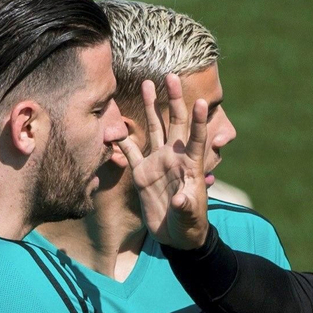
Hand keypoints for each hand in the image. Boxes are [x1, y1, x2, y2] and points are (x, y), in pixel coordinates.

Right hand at [116, 75, 212, 249]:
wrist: (176, 236)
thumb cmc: (190, 226)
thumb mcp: (191, 218)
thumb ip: (187, 207)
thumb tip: (181, 199)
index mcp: (190, 166)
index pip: (197, 139)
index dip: (198, 122)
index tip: (201, 102)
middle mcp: (174, 158)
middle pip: (175, 123)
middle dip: (173, 100)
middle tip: (171, 76)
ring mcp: (157, 162)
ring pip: (154, 128)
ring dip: (151, 106)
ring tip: (148, 82)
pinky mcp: (141, 173)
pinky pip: (130, 151)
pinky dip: (121, 138)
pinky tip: (112, 120)